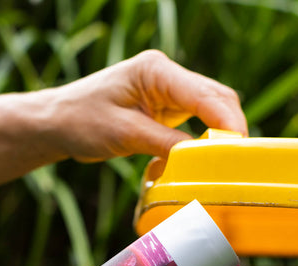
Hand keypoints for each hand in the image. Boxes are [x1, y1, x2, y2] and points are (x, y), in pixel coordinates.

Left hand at [47, 49, 247, 161]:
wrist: (57, 122)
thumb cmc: (81, 121)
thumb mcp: (124, 134)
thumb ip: (165, 143)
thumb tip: (202, 159)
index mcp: (155, 70)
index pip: (204, 93)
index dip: (227, 121)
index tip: (240, 147)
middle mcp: (166, 74)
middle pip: (216, 98)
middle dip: (230, 127)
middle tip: (239, 161)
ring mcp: (168, 89)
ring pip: (210, 109)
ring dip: (219, 134)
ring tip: (226, 162)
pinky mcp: (165, 106)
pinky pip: (196, 120)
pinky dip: (203, 139)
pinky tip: (203, 158)